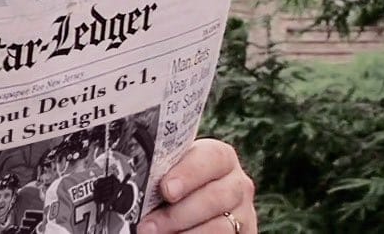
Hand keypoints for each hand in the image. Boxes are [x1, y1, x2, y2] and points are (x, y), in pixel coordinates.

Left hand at [138, 138, 255, 233]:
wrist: (194, 201)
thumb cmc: (177, 184)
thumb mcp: (173, 172)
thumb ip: (162, 173)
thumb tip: (138, 183)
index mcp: (219, 157)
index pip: (210, 158)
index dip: (188, 174)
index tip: (166, 190)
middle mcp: (237, 183)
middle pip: (215, 197)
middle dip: (177, 214)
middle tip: (148, 226)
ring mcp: (244, 212)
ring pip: (221, 227)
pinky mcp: (246, 233)